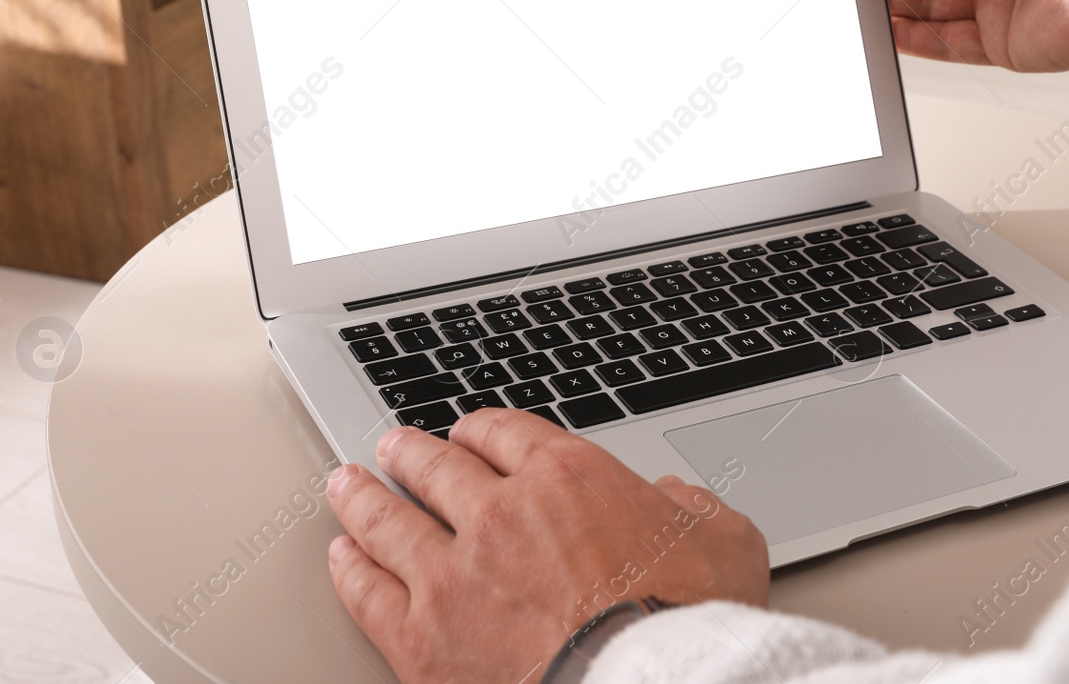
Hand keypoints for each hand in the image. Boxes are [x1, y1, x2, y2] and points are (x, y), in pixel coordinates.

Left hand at [325, 409, 769, 683]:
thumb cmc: (688, 625)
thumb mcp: (726, 545)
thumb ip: (698, 510)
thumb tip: (682, 500)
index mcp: (569, 479)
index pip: (504, 431)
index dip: (480, 428)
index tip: (470, 433)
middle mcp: (500, 514)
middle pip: (436, 465)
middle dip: (411, 450)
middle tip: (394, 444)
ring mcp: (453, 576)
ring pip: (389, 518)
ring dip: (363, 496)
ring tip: (348, 484)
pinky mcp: (423, 640)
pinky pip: (368, 591)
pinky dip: (349, 568)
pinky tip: (341, 558)